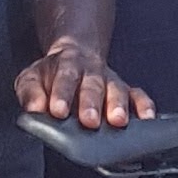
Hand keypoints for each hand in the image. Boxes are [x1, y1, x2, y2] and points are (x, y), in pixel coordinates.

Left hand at [14, 41, 147, 128]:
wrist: (75, 57)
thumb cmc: (53, 74)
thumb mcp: (32, 78)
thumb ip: (31, 92)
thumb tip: (35, 108)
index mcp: (67, 66)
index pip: (64, 78)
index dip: (62, 94)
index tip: (58, 111)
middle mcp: (91, 72)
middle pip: (93, 85)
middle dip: (92, 103)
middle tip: (89, 120)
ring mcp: (110, 81)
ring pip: (117, 90)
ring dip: (118, 105)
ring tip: (118, 120)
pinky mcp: (126, 90)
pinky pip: (138, 95)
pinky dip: (144, 105)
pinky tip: (147, 117)